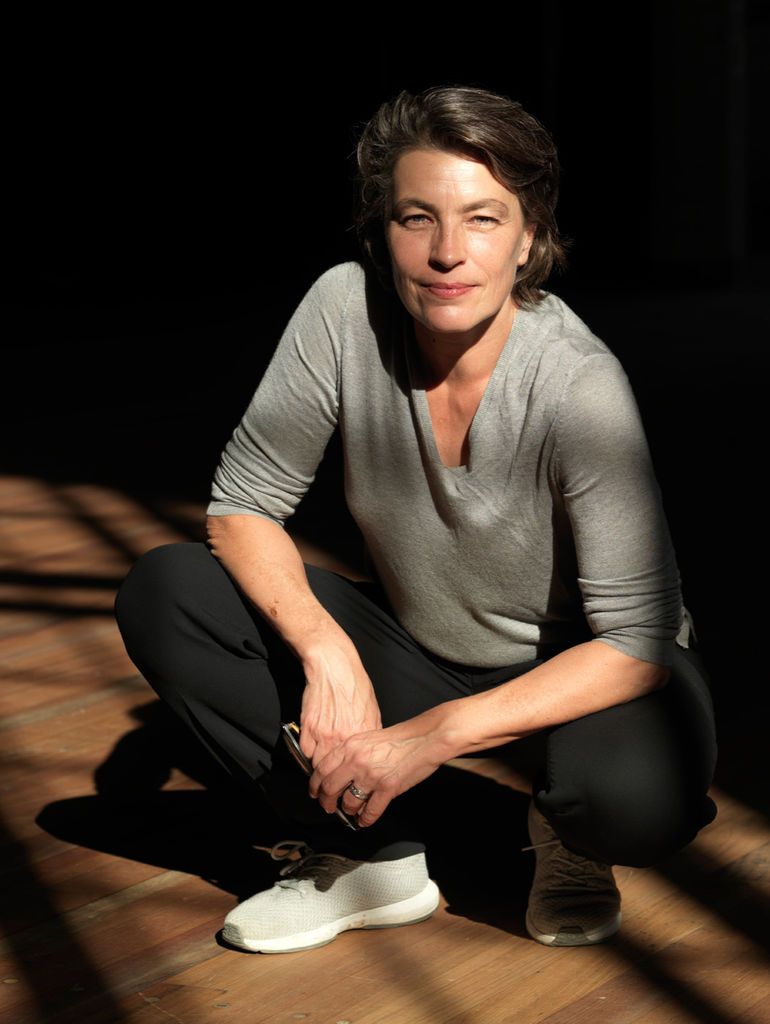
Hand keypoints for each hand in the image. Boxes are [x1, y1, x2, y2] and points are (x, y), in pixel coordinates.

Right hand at [298, 635, 382, 769]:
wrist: (333, 665)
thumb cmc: (354, 682)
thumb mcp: (372, 707)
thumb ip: (372, 730)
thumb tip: (371, 746)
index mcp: (363, 733)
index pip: (358, 766)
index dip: (354, 774)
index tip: (351, 776)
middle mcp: (343, 737)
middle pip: (337, 770)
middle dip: (335, 774)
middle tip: (333, 773)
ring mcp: (324, 734)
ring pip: (319, 764)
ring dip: (320, 764)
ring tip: (323, 761)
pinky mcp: (308, 727)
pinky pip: (306, 750)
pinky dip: (309, 750)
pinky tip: (314, 744)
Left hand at [307, 709, 452, 827]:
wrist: (425, 738)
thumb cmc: (401, 737)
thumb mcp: (368, 737)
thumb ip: (351, 752)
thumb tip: (338, 770)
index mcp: (351, 746)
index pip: (322, 769)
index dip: (315, 784)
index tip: (315, 791)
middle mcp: (357, 761)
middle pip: (330, 788)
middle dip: (326, 802)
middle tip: (328, 807)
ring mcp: (372, 776)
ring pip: (349, 802)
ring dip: (348, 810)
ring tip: (350, 811)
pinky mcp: (387, 789)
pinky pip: (370, 811)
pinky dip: (365, 819)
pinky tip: (364, 820)